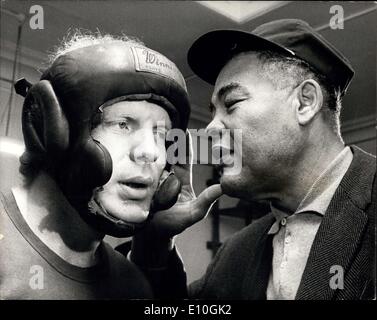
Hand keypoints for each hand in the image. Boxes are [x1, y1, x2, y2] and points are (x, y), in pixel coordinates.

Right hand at [131, 131, 222, 267]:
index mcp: (182, 179)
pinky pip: (142, 168)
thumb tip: (222, 188)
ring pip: (155, 158)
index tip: (186, 131)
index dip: (186, 145)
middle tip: (167, 124)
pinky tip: (138, 148)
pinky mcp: (141, 183)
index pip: (185, 158)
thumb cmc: (175, 224)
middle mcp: (168, 175)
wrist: (152, 234)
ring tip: (153, 130)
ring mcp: (154, 178)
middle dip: (169, 139)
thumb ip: (206, 201)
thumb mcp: (194, 213)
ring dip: (154, 145)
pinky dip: (141, 157)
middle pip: (168, 154)